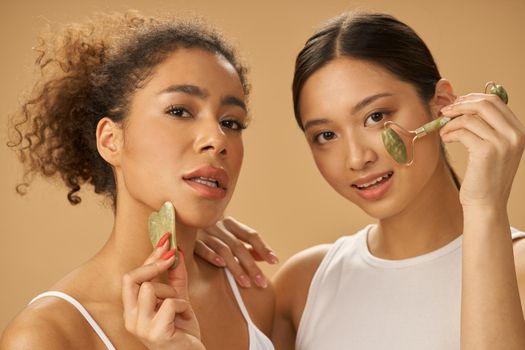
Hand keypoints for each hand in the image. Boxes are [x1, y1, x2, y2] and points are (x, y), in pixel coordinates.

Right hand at [122, 237, 204, 349]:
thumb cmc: (183, 330)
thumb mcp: (179, 298)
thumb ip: (176, 277)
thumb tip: (176, 250)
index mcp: (132, 309)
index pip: (132, 276)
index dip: (149, 256)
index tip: (165, 239)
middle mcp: (131, 319)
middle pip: (130, 278)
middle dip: (153, 264)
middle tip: (172, 257)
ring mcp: (141, 327)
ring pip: (150, 288)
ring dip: (171, 292)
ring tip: (179, 306)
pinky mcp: (156, 334)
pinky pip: (170, 303)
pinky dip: (183, 306)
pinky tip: (184, 318)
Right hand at [195, 217, 278, 287]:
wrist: (184, 219)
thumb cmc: (213, 233)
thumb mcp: (231, 235)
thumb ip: (248, 246)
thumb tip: (267, 257)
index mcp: (231, 224)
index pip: (251, 235)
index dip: (263, 248)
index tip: (274, 261)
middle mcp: (219, 226)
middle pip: (239, 247)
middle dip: (252, 266)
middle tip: (262, 283)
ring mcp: (205, 233)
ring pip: (224, 250)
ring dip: (236, 267)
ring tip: (246, 283)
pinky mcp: (192, 240)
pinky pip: (202, 248)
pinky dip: (211, 255)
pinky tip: (221, 265)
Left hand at [440, 93, 524, 208]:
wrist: (486, 203)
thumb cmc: (484, 176)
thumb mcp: (492, 147)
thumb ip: (485, 126)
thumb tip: (462, 103)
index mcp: (518, 131)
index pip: (496, 101)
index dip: (472, 98)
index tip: (456, 103)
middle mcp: (515, 135)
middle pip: (484, 103)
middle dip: (460, 104)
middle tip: (444, 111)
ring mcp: (502, 143)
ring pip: (469, 118)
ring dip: (450, 122)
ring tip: (443, 131)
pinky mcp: (486, 151)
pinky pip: (462, 131)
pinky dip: (449, 132)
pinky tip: (445, 138)